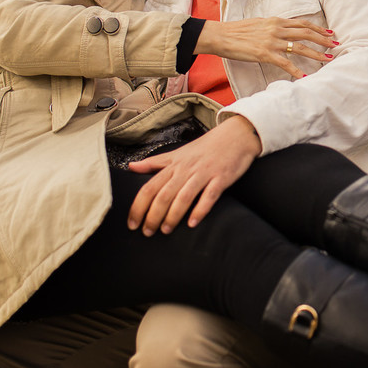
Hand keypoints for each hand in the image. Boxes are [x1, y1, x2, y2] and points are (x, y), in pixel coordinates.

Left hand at [127, 116, 260, 234]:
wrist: (236, 135)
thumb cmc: (206, 147)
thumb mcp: (178, 153)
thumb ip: (155, 162)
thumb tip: (131, 166)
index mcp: (174, 165)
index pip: (150, 187)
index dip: (138, 207)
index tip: (132, 223)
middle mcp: (186, 170)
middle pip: (164, 195)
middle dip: (153, 216)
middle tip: (147, 232)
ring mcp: (204, 174)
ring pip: (184, 197)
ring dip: (173, 216)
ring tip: (166, 230)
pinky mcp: (221, 178)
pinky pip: (209, 196)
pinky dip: (200, 210)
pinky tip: (192, 223)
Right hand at [194, 17, 337, 77]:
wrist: (221, 35)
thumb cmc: (238, 31)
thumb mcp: (259, 23)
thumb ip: (273, 27)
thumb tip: (284, 30)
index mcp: (276, 21)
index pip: (302, 23)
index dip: (318, 28)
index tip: (330, 33)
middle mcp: (277, 29)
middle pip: (306, 33)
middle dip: (323, 40)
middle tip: (336, 45)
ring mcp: (272, 42)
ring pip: (300, 47)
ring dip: (316, 54)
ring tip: (327, 59)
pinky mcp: (265, 54)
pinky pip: (285, 63)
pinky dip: (296, 70)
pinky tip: (304, 76)